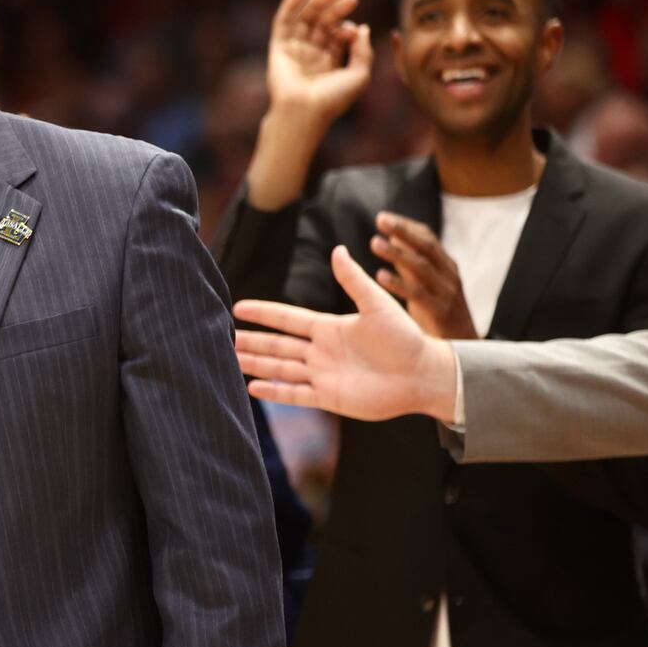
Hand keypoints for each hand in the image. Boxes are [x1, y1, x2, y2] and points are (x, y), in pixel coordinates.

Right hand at [233, 244, 459, 421]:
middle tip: (224, 337)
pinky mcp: (329, 397)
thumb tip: (338, 249)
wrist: (423, 374)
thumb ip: (353, 281)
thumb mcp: (378, 304)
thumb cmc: (405, 338)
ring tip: (232, 360)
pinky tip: (252, 388)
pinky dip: (275, 392)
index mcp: (329, 328)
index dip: (264, 313)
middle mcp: (321, 351)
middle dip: (252, 341)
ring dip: (257, 364)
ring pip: (281, 369)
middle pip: (278, 345)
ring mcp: (323, 375)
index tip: (239, 307)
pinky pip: (296, 393)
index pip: (288, 319)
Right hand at [266, 0, 373, 125]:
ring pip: (306, 19)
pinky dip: (289, 5)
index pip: (340, 36)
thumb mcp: (360, 75)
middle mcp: (312, 55)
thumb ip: (364, 51)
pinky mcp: (278, 48)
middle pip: (324, 24)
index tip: (353, 31)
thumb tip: (363, 27)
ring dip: (317, 2)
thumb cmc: (333, 99)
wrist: (303, 112)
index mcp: (330, 64)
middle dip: (337, 10)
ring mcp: (294, 50)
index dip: (348, 28)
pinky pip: (282, 22)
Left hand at [370, 211, 478, 339]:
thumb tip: (388, 238)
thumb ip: (409, 263)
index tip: (383, 217)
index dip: (406, 226)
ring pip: (423, 267)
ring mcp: (447, 292)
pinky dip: (399, 284)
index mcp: (446, 266)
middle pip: (427, 246)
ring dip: (398, 253)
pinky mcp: (441, 312)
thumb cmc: (438, 313)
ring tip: (375, 243)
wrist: (463, 348)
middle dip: (403, 231)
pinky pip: (419, 294)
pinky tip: (380, 277)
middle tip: (381, 220)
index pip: (428, 238)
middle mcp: (449, 275)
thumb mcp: (425, 284)